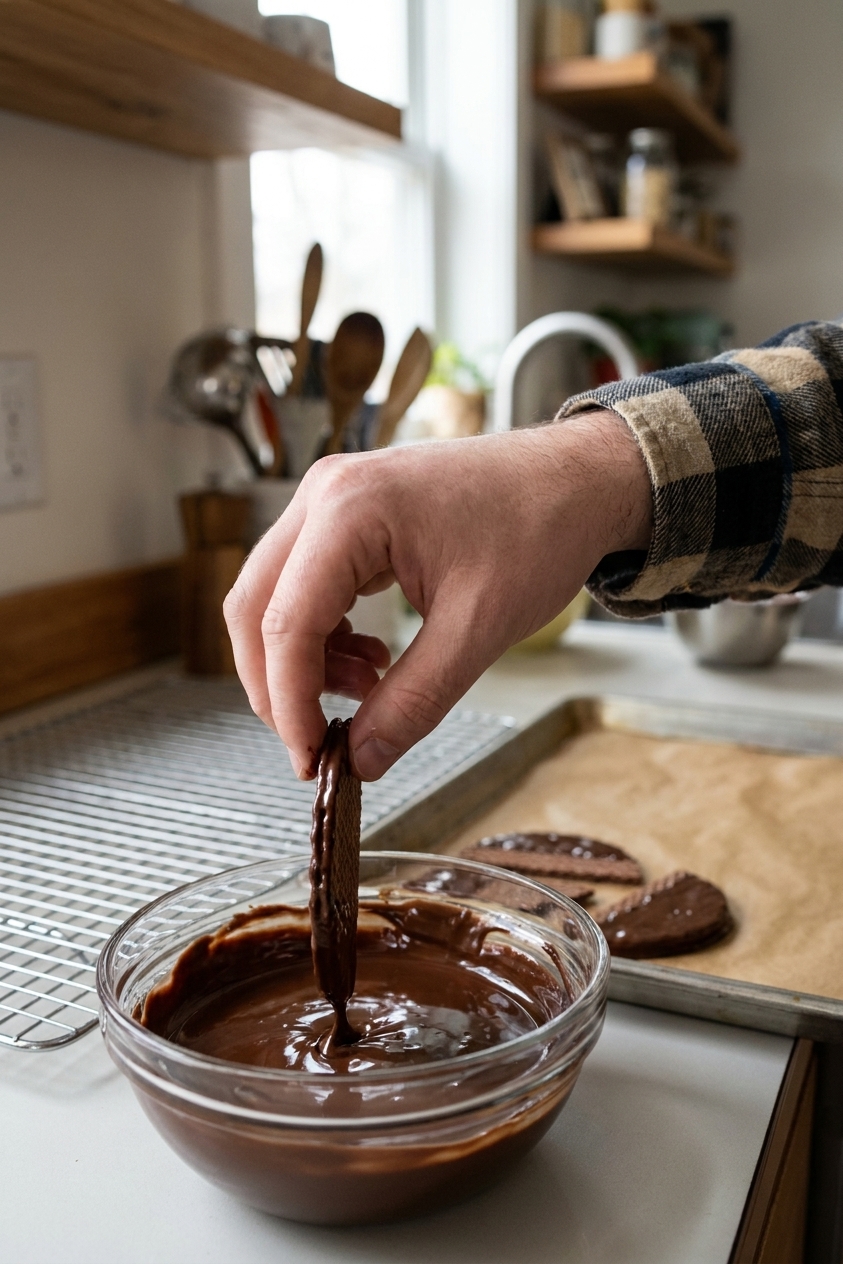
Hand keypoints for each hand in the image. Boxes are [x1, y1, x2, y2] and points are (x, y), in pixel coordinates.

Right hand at [224, 410, 651, 781]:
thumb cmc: (539, 530)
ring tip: (367, 691)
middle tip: (317, 742)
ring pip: (273, 596)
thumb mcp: (478, 629)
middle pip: (254, 606)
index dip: (289, 703)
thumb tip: (361, 760)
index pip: (285, 623)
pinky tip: (371, 661)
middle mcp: (325, 494)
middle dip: (277, 685)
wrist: (577, 481)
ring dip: (302, 660)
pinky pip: (304, 584)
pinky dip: (322, 635)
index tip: (311, 760)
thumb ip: (413, 701)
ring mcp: (331, 498)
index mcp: (350, 510)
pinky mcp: (346, 514)